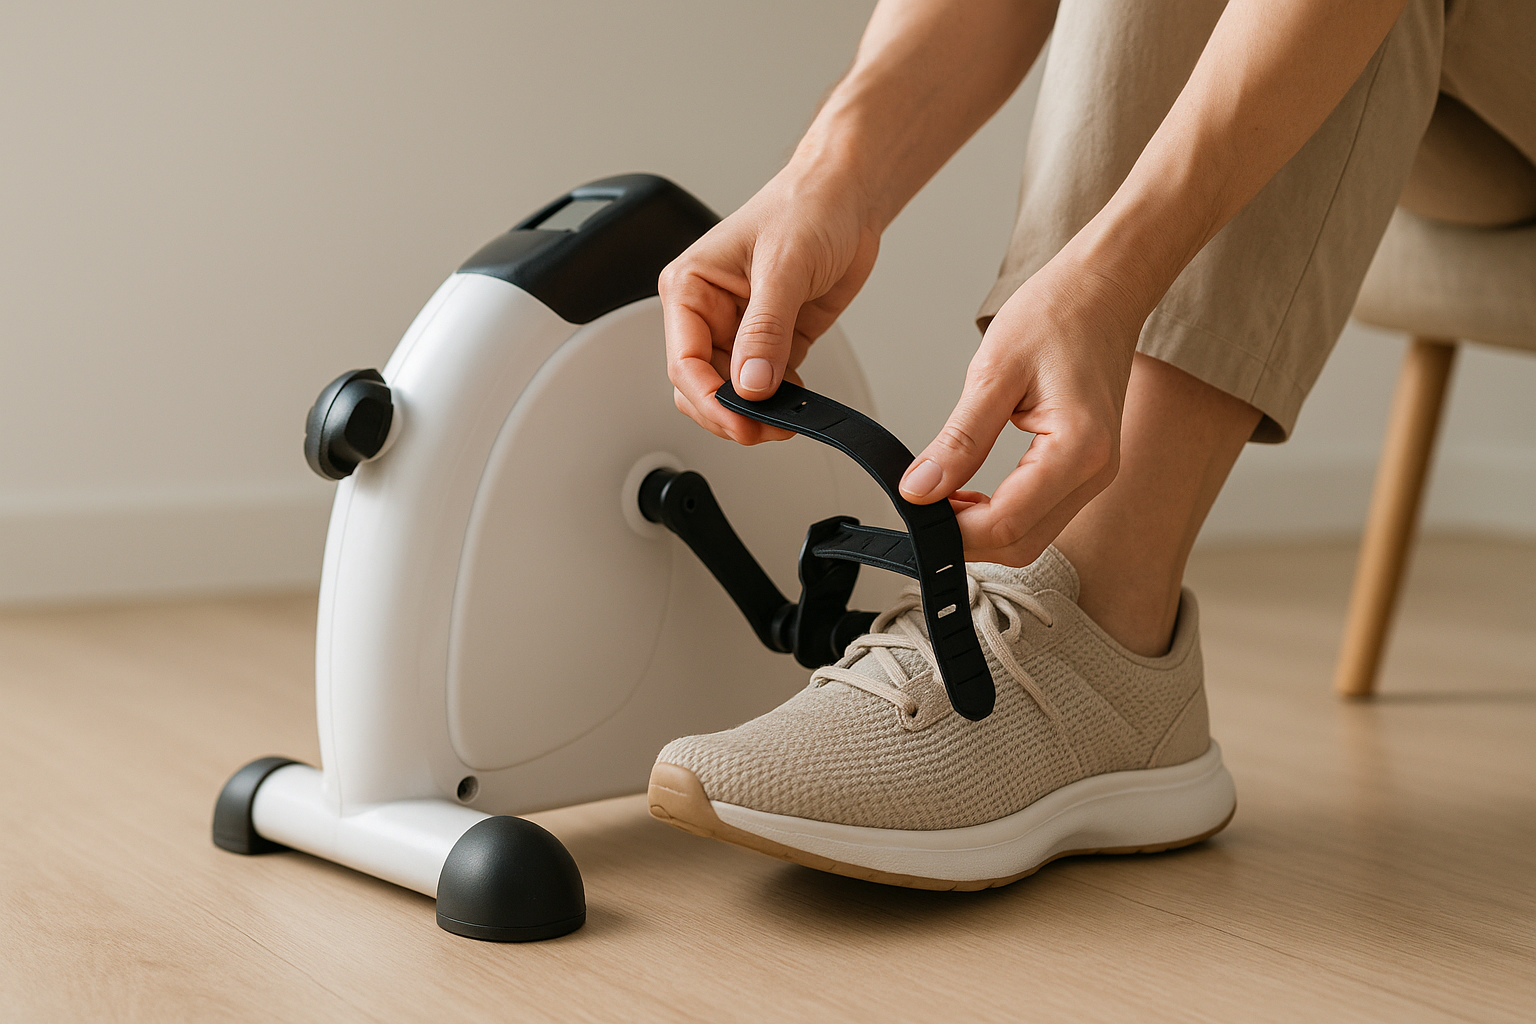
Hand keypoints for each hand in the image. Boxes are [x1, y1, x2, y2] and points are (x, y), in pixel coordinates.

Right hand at [661, 164, 880, 444]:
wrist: (848, 197)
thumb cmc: (806, 207)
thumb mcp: (783, 267)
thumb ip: (765, 330)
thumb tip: (751, 383)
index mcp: (690, 288)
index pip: (685, 361)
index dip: (710, 399)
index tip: (739, 422)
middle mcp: (709, 312)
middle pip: (703, 387)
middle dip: (730, 414)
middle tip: (766, 429)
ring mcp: (742, 330)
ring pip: (733, 394)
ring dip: (757, 414)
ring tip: (788, 419)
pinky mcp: (774, 342)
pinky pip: (766, 387)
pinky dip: (780, 403)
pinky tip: (798, 402)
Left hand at [898, 258, 1142, 564]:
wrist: (1102, 290)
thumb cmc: (1056, 314)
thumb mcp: (993, 372)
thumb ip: (958, 439)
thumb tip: (919, 490)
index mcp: (1079, 448)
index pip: (1007, 523)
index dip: (954, 530)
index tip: (915, 512)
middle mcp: (1096, 472)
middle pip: (1021, 544)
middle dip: (966, 538)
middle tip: (922, 509)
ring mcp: (1095, 474)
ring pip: (1031, 537)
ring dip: (983, 529)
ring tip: (942, 496)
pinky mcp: (1086, 470)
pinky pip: (1041, 515)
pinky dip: (1001, 514)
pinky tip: (969, 492)